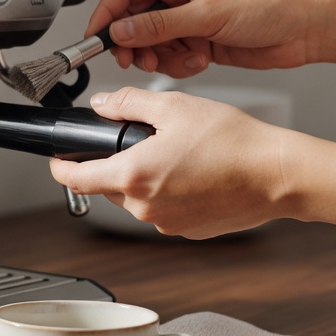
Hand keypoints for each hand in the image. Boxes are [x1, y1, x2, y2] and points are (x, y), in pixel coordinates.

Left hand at [50, 88, 294, 237]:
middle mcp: (144, 207)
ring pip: (137, 199)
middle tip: (140, 142)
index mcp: (133, 176)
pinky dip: (169, 193)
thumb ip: (129, 103)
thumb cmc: (233, 141)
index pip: (76, 180)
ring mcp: (166, 224)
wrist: (278, 174)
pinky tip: (194, 175)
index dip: (60, 168)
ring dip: (144, 179)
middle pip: (108, 187)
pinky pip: (164, 211)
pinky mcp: (188, 232)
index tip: (57, 161)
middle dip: (113, 165)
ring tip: (177, 155)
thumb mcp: (174, 107)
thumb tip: (103, 104)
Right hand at [88, 0, 319, 76]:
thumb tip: (122, 31)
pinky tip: (200, 60)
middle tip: (135, 59)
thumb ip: (160, 25)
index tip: (97, 37)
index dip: (108, 13)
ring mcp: (188, 17)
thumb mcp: (209, 13)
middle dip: (134, 42)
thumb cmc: (271, 3)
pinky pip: (170, 55)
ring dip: (159, 56)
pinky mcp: (198, 39)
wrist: (306, 29)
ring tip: (178, 60)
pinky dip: (178, 63)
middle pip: (134, 18)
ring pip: (150, 41)